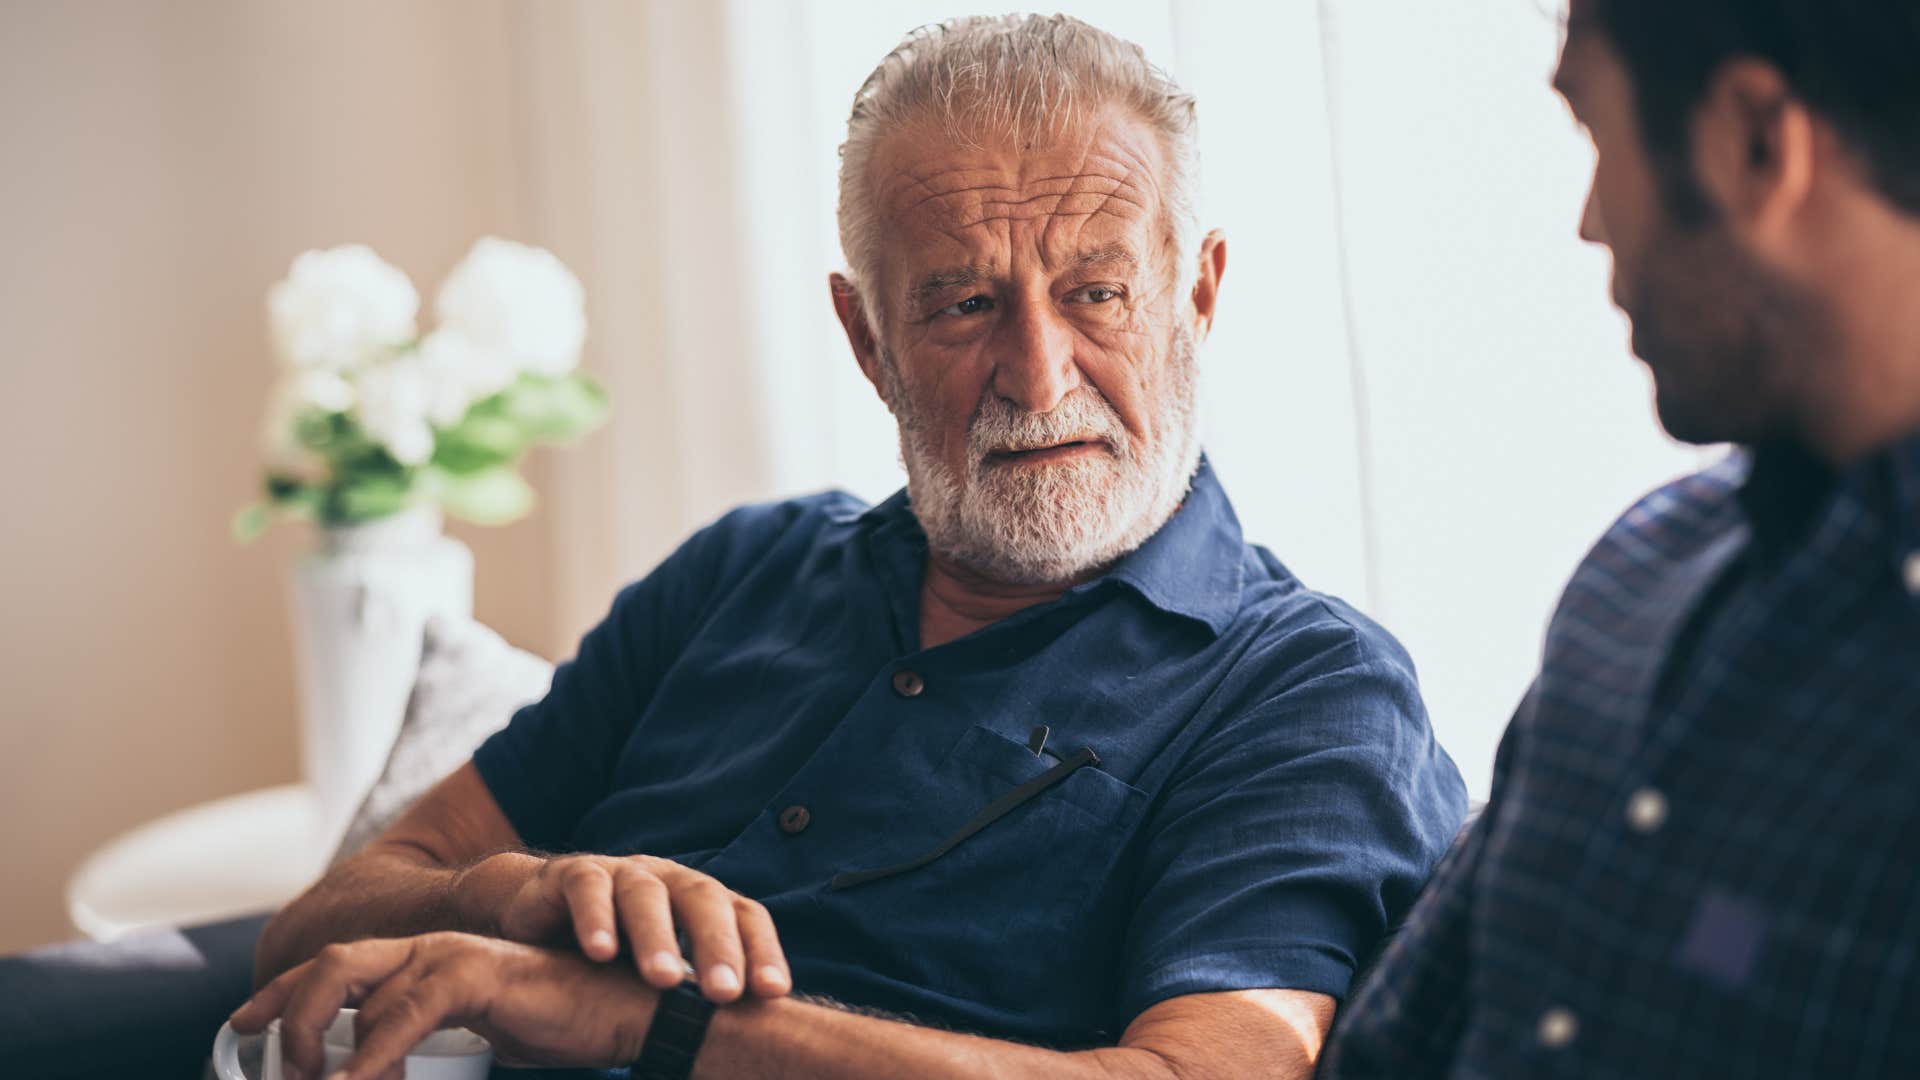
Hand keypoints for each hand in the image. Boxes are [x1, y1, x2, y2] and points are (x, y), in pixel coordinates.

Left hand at [231, 932, 654, 1079]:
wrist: (627, 1009)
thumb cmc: (559, 1023)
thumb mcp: (481, 1034)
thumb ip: (428, 1042)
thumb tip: (381, 1071)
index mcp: (427, 959)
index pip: (338, 968)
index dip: (282, 994)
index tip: (241, 1027)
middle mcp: (432, 947)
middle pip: (333, 964)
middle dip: (285, 1010)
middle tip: (272, 1066)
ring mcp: (453, 957)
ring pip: (356, 985)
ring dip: (316, 1041)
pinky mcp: (478, 976)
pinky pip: (404, 1015)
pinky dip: (369, 1055)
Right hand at [488, 852, 790, 1002]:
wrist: (540, 918)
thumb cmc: (615, 954)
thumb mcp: (658, 973)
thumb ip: (694, 994)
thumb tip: (747, 1048)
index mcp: (701, 903)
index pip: (745, 916)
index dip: (762, 950)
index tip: (772, 992)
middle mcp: (669, 881)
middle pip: (703, 900)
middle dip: (717, 946)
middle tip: (724, 992)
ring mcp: (622, 873)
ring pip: (646, 895)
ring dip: (658, 936)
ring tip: (664, 980)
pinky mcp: (574, 874)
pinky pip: (588, 890)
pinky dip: (595, 919)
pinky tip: (600, 954)